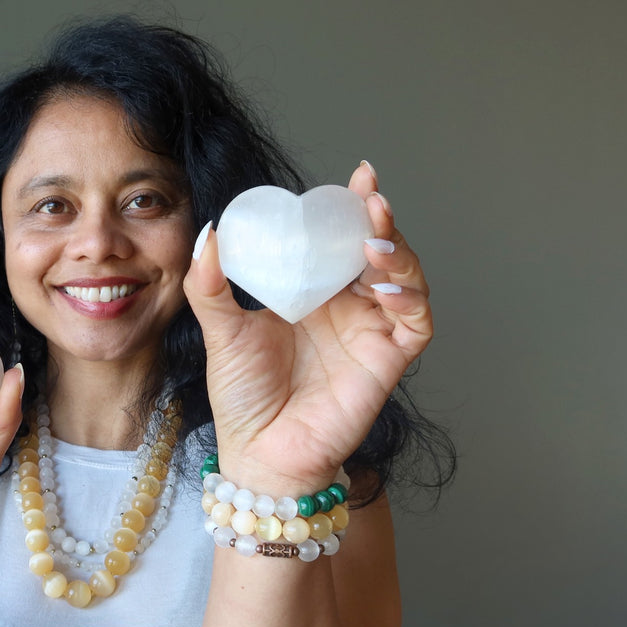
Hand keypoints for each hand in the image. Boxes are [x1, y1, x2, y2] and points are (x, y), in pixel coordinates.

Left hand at [183, 162, 431, 493]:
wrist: (259, 452)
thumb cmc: (242, 396)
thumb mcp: (221, 331)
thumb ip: (211, 285)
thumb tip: (210, 232)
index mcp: (311, 291)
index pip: (339, 238)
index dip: (352, 206)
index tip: (356, 175)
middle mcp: (346, 305)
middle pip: (378, 249)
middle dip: (379, 219)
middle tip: (369, 197)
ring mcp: (370, 331)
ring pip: (405, 279)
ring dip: (398, 254)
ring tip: (374, 242)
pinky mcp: (387, 360)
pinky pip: (415, 323)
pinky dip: (411, 300)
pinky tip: (387, 289)